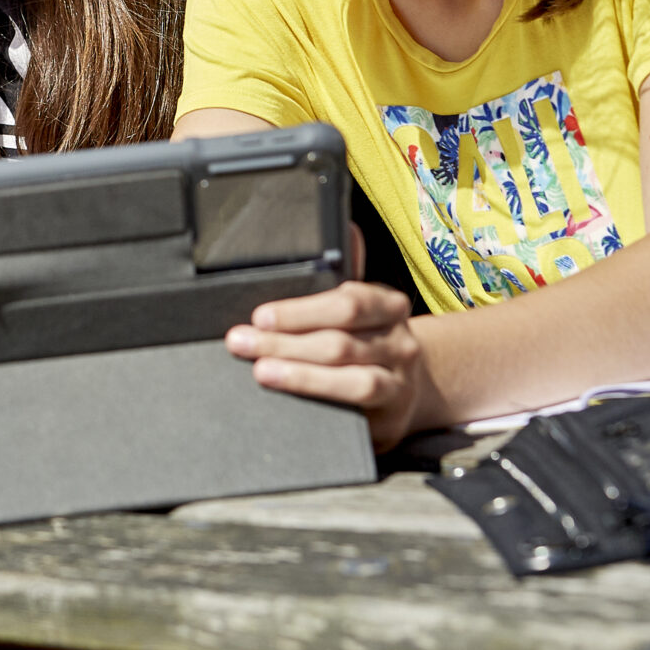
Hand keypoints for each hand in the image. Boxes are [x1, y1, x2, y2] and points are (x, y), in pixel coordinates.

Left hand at [225, 281, 430, 450]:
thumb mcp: (360, 305)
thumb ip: (342, 274)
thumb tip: (346, 233)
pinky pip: (357, 409)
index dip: (301, 311)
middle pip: (340, 342)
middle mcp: (400, 342)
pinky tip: (291, 400)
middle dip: (285, 343)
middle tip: (242, 342)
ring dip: (300, 375)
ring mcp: (400, 381)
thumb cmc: (367, 337)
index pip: (348, 303)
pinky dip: (321, 400)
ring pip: (352, 380)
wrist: (408, 386)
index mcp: (388, 304)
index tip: (260, 317)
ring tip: (262, 371)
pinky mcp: (392, 415)